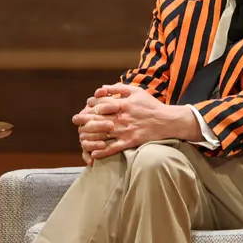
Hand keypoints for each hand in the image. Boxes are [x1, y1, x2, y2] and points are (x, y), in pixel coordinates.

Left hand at [75, 84, 199, 161]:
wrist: (167, 121)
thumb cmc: (150, 105)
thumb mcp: (136, 91)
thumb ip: (118, 88)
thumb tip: (101, 88)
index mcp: (122, 104)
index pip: (101, 103)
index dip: (90, 105)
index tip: (85, 107)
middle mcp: (122, 117)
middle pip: (98, 119)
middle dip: (85, 119)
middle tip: (76, 121)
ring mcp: (125, 130)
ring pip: (103, 134)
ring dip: (90, 136)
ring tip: (81, 137)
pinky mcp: (130, 141)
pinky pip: (114, 148)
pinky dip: (103, 152)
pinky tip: (93, 154)